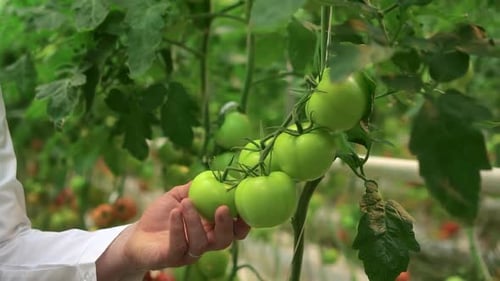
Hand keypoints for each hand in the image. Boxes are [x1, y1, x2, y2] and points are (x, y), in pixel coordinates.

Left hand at [96, 183, 249, 280]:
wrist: (137, 235)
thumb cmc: (162, 215)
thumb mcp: (180, 196)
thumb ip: (196, 188)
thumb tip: (213, 173)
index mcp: (211, 229)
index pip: (234, 230)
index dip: (243, 223)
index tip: (244, 207)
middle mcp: (204, 243)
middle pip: (224, 241)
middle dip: (226, 225)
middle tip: (222, 207)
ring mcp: (188, 253)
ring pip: (201, 243)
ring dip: (195, 221)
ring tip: (186, 203)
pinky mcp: (171, 258)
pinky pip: (179, 245)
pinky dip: (178, 227)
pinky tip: (174, 212)